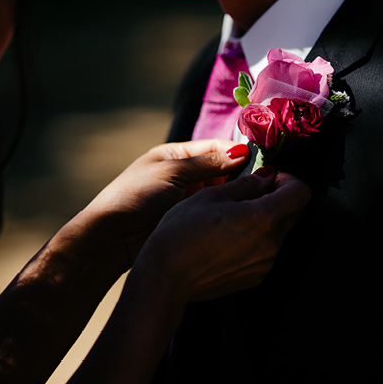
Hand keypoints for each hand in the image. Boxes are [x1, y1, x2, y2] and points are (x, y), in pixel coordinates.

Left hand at [77, 140, 250, 264]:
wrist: (113, 235)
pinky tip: (244, 215)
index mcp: (176, 155)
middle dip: (242, 175)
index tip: (264, 161)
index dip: (238, 153)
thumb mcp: (172, 174)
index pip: (215, 148)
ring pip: (220, 193)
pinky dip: (227, 211)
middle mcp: (184, 174)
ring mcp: (186, 198)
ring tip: (261, 199)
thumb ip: (207, 164)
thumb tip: (242, 152)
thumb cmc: (137, 196)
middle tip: (270, 183)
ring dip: (237, 195)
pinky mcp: (188, 219)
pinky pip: (213, 211)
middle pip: (221, 170)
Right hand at [136, 166, 311, 304]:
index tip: (266, 178)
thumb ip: (246, 184)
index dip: (286, 180)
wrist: (167, 275)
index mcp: (263, 218)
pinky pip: (265, 252)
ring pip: (278, 232)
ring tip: (230, 218)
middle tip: (246, 194)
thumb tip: (266, 176)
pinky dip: (254, 240)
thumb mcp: (211, 196)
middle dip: (276, 198)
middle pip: (293, 212)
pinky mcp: (254, 277)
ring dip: (263, 220)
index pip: (300, 193)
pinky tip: (226, 239)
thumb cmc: (182, 231)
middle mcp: (271, 244)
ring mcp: (264, 264)